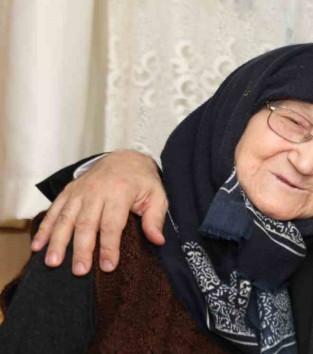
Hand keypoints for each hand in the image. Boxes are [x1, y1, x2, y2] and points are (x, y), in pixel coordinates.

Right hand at [31, 150, 167, 275]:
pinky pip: (54, 210)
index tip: (108, 267)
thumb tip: (158, 241)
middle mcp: (96, 191)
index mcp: (120, 192)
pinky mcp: (68, 192)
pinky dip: (44, 228)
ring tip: (53, 263)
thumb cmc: (142, 181)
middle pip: (86, 224)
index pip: (112, 224)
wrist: (125, 158)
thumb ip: (156, 218)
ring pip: (66, 218)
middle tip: (79, 271)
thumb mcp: (157, 196)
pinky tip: (38, 246)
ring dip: (58, 242)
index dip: (109, 246)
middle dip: (82, 249)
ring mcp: (79, 191)